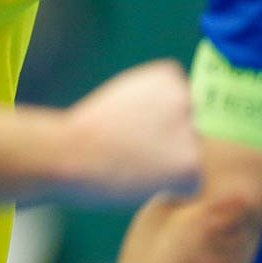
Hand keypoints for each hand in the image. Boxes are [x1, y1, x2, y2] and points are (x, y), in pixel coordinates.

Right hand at [63, 60, 198, 204]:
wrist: (69, 153)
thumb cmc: (88, 130)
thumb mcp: (124, 96)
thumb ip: (155, 102)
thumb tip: (183, 122)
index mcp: (167, 76)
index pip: (180, 102)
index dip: (157, 119)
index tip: (130, 123)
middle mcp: (185, 98)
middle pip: (189, 128)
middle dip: (168, 141)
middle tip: (131, 146)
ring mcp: (190, 131)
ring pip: (191, 155)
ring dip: (169, 164)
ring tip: (132, 162)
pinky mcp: (191, 164)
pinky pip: (191, 182)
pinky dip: (171, 186)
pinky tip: (142, 177)